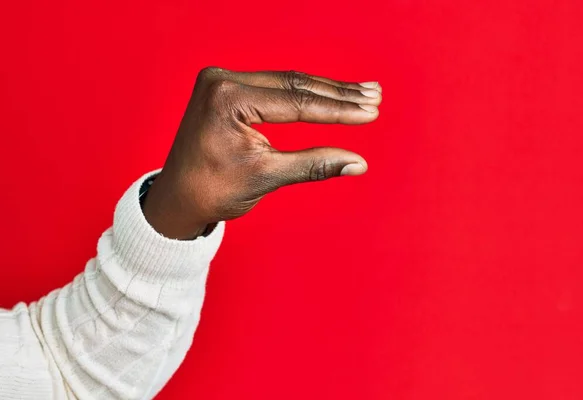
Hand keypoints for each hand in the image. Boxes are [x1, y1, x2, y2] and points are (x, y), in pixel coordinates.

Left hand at [142, 67, 381, 238]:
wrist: (177, 198)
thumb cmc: (213, 191)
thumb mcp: (266, 177)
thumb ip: (313, 164)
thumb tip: (358, 163)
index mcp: (228, 98)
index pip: (296, 102)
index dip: (338, 110)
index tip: (371, 112)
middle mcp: (223, 80)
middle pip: (294, 84)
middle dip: (337, 94)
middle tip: (374, 94)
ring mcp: (222, 81)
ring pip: (286, 84)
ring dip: (325, 91)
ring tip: (362, 92)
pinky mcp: (226, 89)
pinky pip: (272, 88)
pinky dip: (302, 95)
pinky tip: (329, 94)